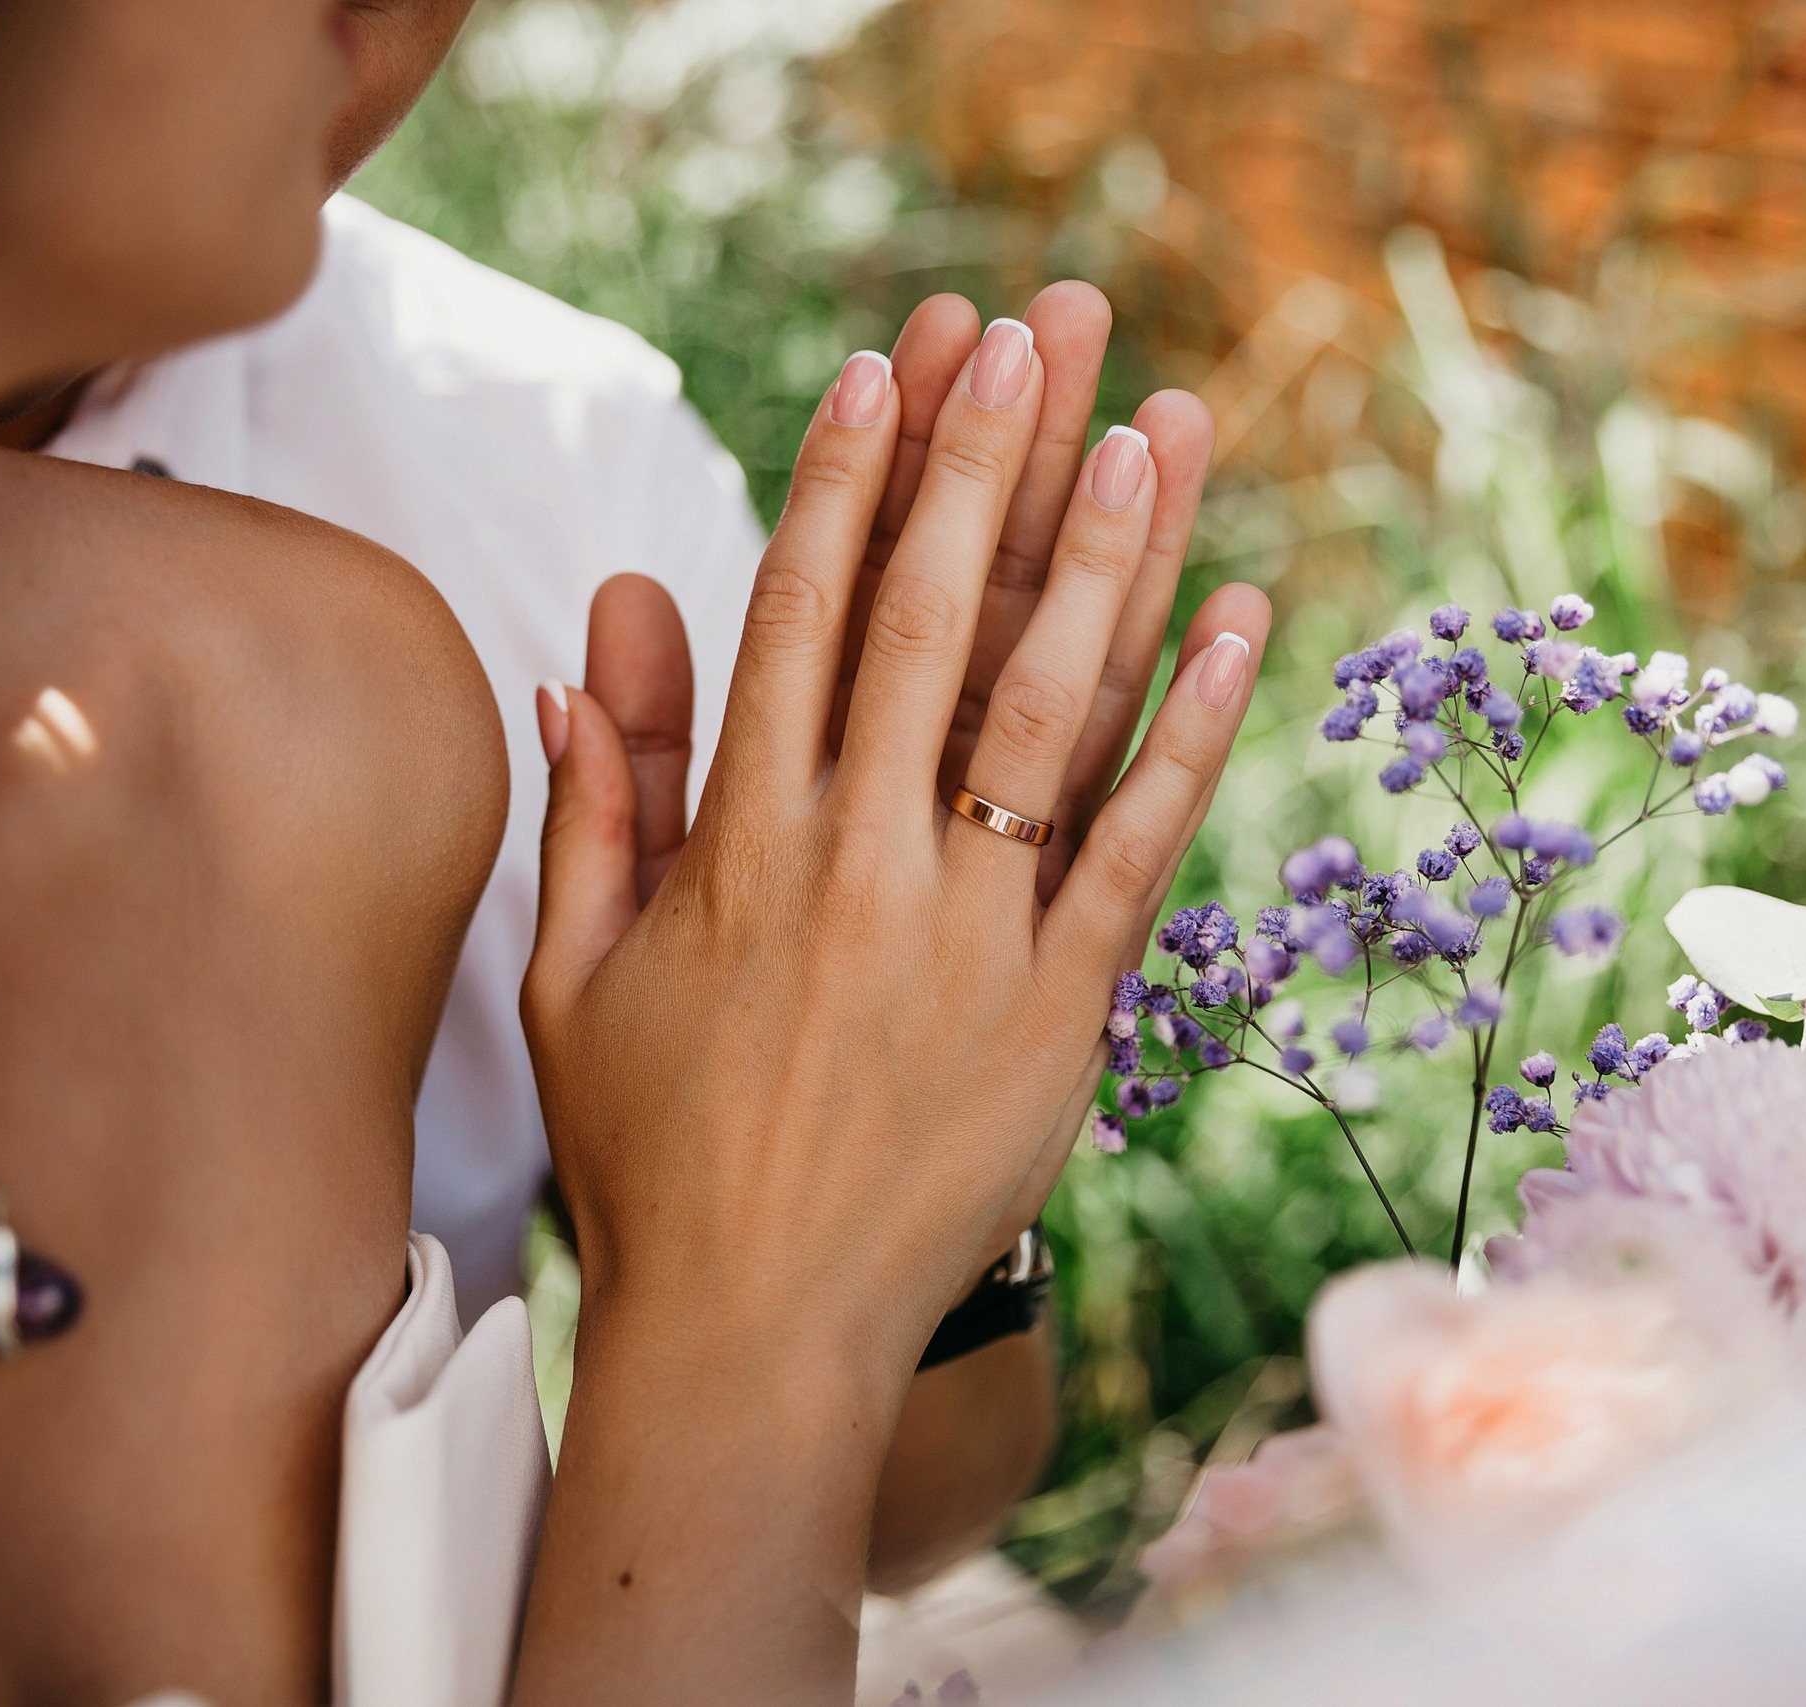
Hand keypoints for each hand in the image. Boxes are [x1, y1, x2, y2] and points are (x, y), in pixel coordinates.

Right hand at [515, 310, 1264, 1702]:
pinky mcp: (1062, 1010)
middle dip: (983, 463)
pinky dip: (1190, 731)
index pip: (798, 620)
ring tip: (1155, 429)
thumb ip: (599, 797)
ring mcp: (971, 935)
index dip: (845, 483)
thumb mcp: (574, 973)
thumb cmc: (651, 1153)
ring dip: (1106, 558)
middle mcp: (861, 865)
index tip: (886, 370)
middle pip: (931, 627)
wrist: (754, 1333)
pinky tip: (1232, 622)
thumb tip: (595, 633)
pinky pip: (1139, 848)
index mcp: (741, 847)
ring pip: (1048, 711)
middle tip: (1031, 335)